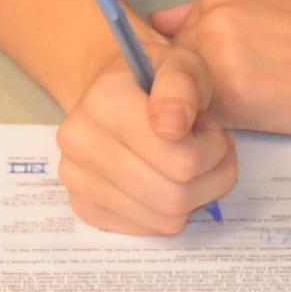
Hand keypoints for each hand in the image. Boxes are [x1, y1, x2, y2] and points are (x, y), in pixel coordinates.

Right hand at [56, 40, 236, 236]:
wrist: (110, 92)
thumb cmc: (153, 77)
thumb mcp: (180, 62)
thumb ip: (180, 86)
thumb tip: (171, 126)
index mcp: (103, 101)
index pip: (180, 159)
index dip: (213, 147)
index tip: (210, 126)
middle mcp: (80, 144)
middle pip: (174, 195)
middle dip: (210, 176)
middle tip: (212, 148)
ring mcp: (78, 181)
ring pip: (164, 219)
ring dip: (195, 195)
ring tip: (192, 161)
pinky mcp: (85, 207)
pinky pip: (147, 229)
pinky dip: (170, 210)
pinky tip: (168, 178)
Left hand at [152, 0, 290, 142]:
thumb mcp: (275, 18)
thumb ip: (225, 29)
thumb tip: (174, 54)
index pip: (175, 39)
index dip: (195, 74)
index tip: (228, 85)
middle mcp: (212, 8)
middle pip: (172, 69)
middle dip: (199, 94)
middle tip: (257, 97)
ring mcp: (218, 44)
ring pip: (183, 99)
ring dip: (210, 114)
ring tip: (267, 105)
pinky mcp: (232, 87)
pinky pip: (202, 123)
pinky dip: (224, 132)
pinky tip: (267, 118)